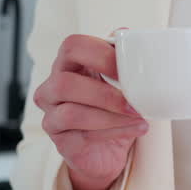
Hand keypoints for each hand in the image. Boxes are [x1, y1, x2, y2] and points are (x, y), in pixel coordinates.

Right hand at [33, 34, 147, 189]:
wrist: (108, 150)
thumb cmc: (113, 109)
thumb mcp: (121, 81)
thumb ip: (122, 60)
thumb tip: (132, 38)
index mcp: (68, 65)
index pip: (72, 46)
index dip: (100, 54)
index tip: (127, 68)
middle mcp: (52, 87)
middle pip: (64, 82)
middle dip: (103, 92)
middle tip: (133, 99)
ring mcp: (52, 115)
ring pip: (72, 113)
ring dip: (111, 114)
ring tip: (139, 116)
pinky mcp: (60, 141)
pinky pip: (84, 134)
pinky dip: (114, 130)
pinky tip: (135, 128)